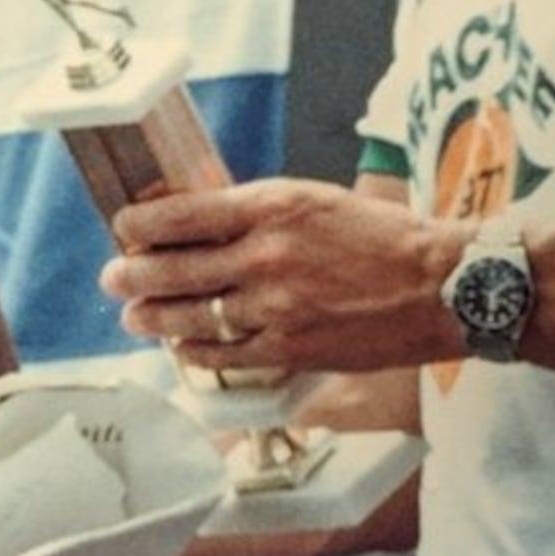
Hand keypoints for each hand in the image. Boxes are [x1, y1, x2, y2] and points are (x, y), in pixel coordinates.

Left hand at [103, 178, 461, 373]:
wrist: (442, 284)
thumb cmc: (384, 237)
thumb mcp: (315, 200)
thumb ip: (259, 212)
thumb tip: (203, 221)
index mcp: (271, 206)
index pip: (181, 215)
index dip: (140, 226)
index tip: (122, 228)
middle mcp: (266, 254)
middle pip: (174, 268)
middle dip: (132, 275)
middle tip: (112, 277)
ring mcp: (276, 305)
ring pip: (191, 315)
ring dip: (153, 317)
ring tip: (134, 316)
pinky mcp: (291, 347)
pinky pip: (226, 354)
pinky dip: (196, 353)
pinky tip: (182, 349)